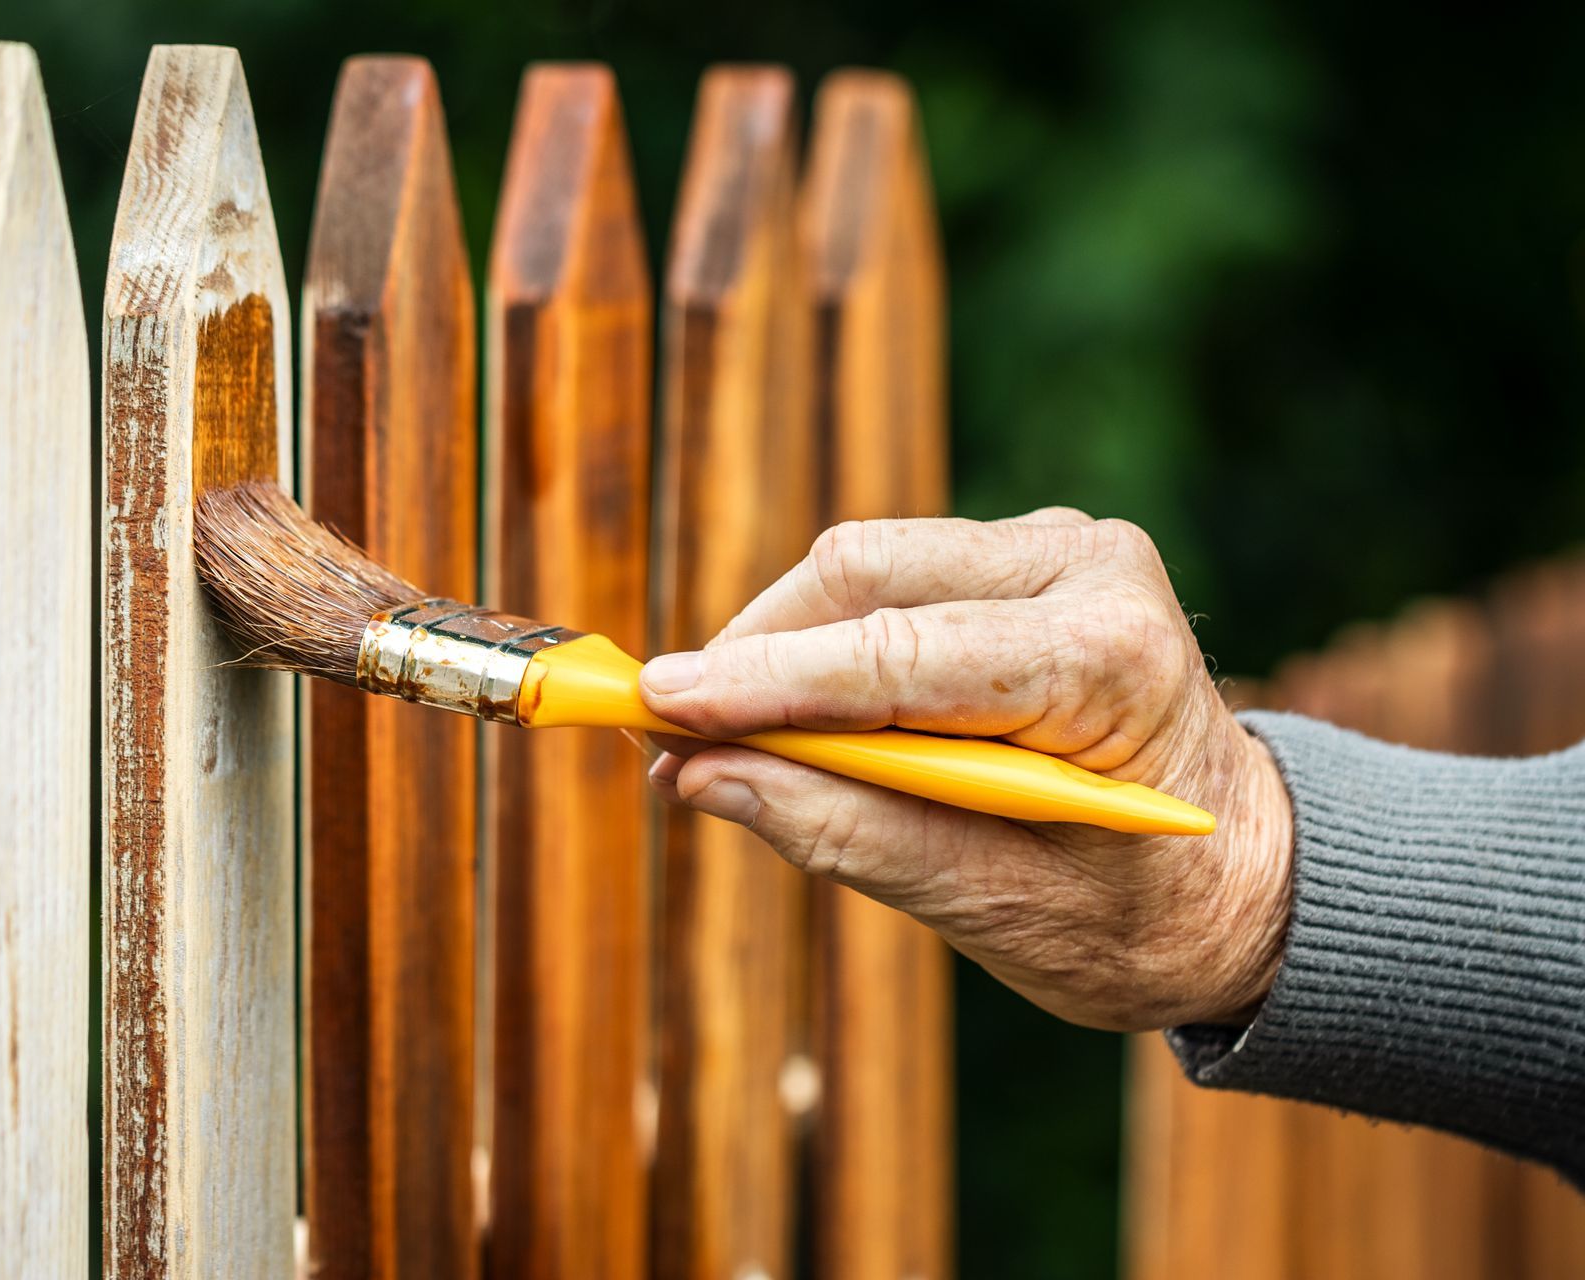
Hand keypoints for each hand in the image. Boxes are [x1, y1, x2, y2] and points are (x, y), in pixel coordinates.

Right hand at [641, 509, 1293, 1031]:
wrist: (1246, 881)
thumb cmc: (1143, 914)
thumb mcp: (998, 908)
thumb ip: (847, 833)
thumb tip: (699, 777)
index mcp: (1108, 657)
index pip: (895, 653)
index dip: (761, 682)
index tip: (653, 706)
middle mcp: (1090, 568)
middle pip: (864, 572)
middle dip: (756, 656)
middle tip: (673, 742)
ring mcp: (1059, 549)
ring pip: (864, 567)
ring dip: (785, 651)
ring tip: (739, 747)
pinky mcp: (1024, 558)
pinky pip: (889, 580)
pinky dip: (828, 648)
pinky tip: (812, 722)